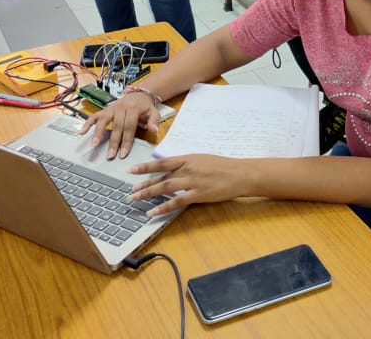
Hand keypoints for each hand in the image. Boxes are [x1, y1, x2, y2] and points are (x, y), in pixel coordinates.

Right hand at [79, 91, 159, 159]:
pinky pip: (95, 116)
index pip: (129, 126)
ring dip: (98, 132)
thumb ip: (154, 121)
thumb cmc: (145, 107)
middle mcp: (121, 107)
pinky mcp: (105, 109)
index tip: (123, 154)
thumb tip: (154, 130)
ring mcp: (111, 108)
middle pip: (116, 126)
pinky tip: (82, 132)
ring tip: (94, 144)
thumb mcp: (154, 112)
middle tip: (110, 155)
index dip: (126, 141)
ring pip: (103, 120)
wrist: (138, 94)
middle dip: (113, 142)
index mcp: (133, 109)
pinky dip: (87, 123)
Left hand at [128, 154, 248, 215]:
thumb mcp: (202, 159)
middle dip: (144, 184)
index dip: (146, 167)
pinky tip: (154, 212)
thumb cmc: (223, 166)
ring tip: (136, 199)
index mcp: (188, 158)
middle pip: (161, 176)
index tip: (131, 170)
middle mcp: (188, 168)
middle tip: (130, 191)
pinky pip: (178, 201)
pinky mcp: (199, 194)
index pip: (162, 162)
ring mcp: (193, 181)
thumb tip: (171, 168)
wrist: (240, 173)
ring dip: (149, 194)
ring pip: (166, 187)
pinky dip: (164, 207)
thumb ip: (186, 164)